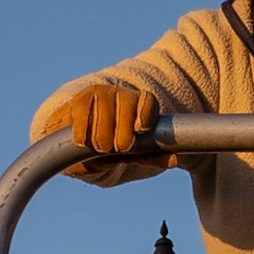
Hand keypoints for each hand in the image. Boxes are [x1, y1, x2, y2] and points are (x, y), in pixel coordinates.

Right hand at [39, 83, 158, 154]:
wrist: (84, 147)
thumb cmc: (115, 149)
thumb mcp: (132, 154)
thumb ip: (151, 156)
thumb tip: (174, 160)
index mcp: (141, 105)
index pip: (148, 100)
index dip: (145, 112)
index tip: (141, 129)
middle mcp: (121, 94)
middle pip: (125, 101)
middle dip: (122, 129)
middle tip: (118, 147)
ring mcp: (100, 93)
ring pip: (104, 103)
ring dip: (102, 130)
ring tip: (101, 147)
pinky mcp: (80, 99)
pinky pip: (82, 107)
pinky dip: (83, 127)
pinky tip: (83, 141)